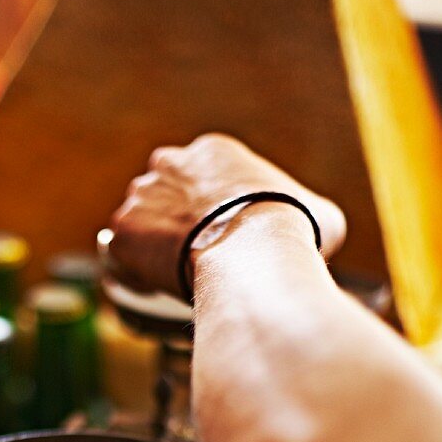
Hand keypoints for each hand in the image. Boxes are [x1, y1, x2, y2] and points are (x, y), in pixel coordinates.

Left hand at [107, 134, 346, 296]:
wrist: (254, 253)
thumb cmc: (292, 233)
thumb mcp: (321, 215)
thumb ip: (308, 216)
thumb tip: (322, 235)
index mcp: (213, 152)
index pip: (199, 178)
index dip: (206, 211)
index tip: (214, 236)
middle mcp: (170, 164)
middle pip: (162, 194)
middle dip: (172, 222)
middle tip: (189, 255)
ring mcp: (143, 197)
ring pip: (139, 223)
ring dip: (149, 246)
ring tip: (170, 278)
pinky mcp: (125, 231)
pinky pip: (119, 255)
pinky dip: (132, 273)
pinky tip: (150, 289)